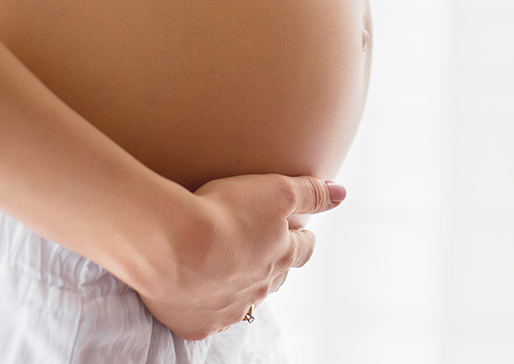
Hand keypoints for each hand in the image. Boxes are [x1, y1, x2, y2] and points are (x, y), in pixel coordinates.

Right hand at [138, 173, 346, 339]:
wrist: (172, 245)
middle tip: (267, 252)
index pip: (303, 250)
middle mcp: (260, 287)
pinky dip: (209, 308)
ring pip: (245, 301)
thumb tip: (341, 193)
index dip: (304, 240)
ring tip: (232, 274)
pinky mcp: (199, 323)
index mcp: (280, 255)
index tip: (304, 235)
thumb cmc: (225, 212)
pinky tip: (200, 298)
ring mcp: (229, 309)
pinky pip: (210, 319)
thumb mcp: (275, 190)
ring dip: (242, 287)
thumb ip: (310, 192)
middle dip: (275, 264)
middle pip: (276, 277)